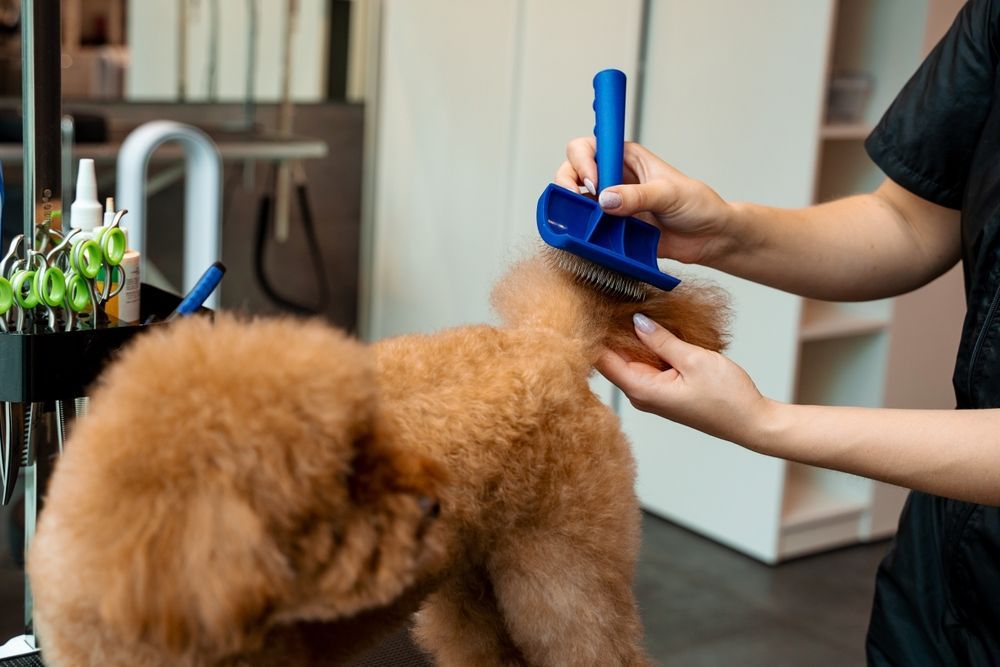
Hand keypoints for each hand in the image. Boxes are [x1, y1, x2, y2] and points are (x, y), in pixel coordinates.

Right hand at [555, 138, 736, 264]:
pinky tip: (592, 239)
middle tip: (581, 201)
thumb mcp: (670, 193)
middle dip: (567, 185)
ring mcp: (610, 206)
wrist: (709, 237)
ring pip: (575, 203)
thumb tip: (606, 199)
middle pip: (571, 173)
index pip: (589, 147)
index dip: (582, 160)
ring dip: (574, 212)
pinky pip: (588, 230)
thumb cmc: (697, 205)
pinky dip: (584, 235)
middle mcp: (613, 179)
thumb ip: (638, 196)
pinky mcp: (612, 230)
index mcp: (626, 158)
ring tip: (586, 223)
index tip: (593, 180)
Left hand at [597, 313, 775, 445]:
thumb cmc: (727, 399)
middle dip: (614, 330)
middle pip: (614, 357)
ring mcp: (652, 392)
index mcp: (642, 389)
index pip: (603, 359)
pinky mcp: (664, 389)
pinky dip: (649, 346)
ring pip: (632, 358)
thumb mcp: (694, 360)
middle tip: (618, 299)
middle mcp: (641, 394)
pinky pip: (648, 363)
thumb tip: (637, 321)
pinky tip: (655, 327)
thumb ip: (662, 340)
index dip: (596, 332)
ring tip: (635, 306)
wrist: (752, 422)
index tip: (597, 307)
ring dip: (634, 336)